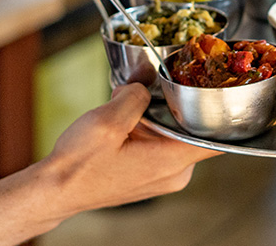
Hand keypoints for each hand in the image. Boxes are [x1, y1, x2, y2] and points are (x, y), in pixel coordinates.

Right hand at [40, 84, 219, 219]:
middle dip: (172, 107)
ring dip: (156, 118)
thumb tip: (144, 84)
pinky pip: (160, 146)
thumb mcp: (107, 120)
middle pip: (192, 130)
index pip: (217, 138)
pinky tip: (124, 125)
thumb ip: (135, 96)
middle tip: (146, 93)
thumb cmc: (79, 165)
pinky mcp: (150, 176)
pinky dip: (147, 131)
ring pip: (174, 136)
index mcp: (171, 160)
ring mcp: (163, 178)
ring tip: (127, 111)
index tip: (212, 89)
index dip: (219, 111)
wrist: (56, 191)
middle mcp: (175, 174)